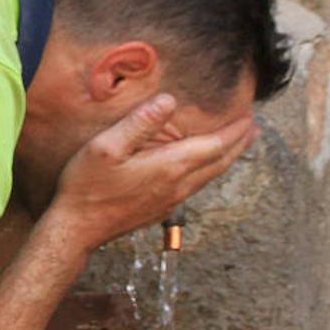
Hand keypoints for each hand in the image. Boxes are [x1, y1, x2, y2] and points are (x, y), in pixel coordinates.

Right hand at [46, 94, 257, 252]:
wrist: (77, 228)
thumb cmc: (87, 187)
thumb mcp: (106, 147)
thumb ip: (139, 122)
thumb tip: (168, 100)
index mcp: (169, 166)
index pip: (215, 145)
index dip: (235, 129)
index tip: (250, 114)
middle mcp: (177, 185)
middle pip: (219, 162)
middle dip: (239, 143)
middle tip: (252, 127)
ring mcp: (170, 201)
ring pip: (209, 177)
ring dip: (226, 158)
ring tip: (235, 145)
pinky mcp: (160, 210)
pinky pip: (194, 187)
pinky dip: (207, 172)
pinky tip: (200, 169)